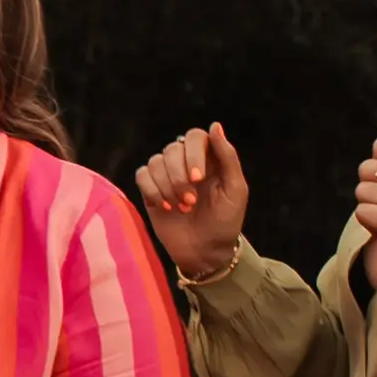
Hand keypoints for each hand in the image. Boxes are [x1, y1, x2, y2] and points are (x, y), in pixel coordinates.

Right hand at [129, 122, 247, 282]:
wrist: (205, 251)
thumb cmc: (225, 221)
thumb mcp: (235, 189)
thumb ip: (227, 157)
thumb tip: (215, 125)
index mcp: (209, 159)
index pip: (194, 137)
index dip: (193, 154)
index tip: (198, 179)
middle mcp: (185, 162)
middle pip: (172, 149)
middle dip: (179, 177)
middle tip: (190, 201)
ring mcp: (166, 175)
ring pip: (155, 162)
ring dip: (167, 187)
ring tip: (182, 208)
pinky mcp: (150, 190)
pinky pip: (142, 175)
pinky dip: (152, 190)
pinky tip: (166, 207)